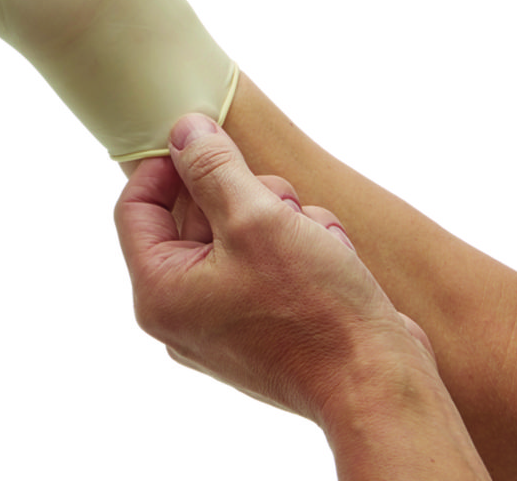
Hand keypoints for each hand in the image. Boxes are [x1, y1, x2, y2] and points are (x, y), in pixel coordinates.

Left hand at [115, 113, 435, 423]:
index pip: (136, 207)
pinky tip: (331, 259)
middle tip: (277, 201)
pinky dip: (301, 245)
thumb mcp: (254, 218)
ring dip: (280, 217)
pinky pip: (270, 258)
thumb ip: (211, 167)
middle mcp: (186, 311)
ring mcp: (228, 320)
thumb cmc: (312, 310)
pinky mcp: (268, 324)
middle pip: (195, 215)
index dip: (165, 164)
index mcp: (160, 292)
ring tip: (313, 236)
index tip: (202, 139)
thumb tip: (183, 130)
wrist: (380, 387)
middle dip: (242, 194)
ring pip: (241, 229)